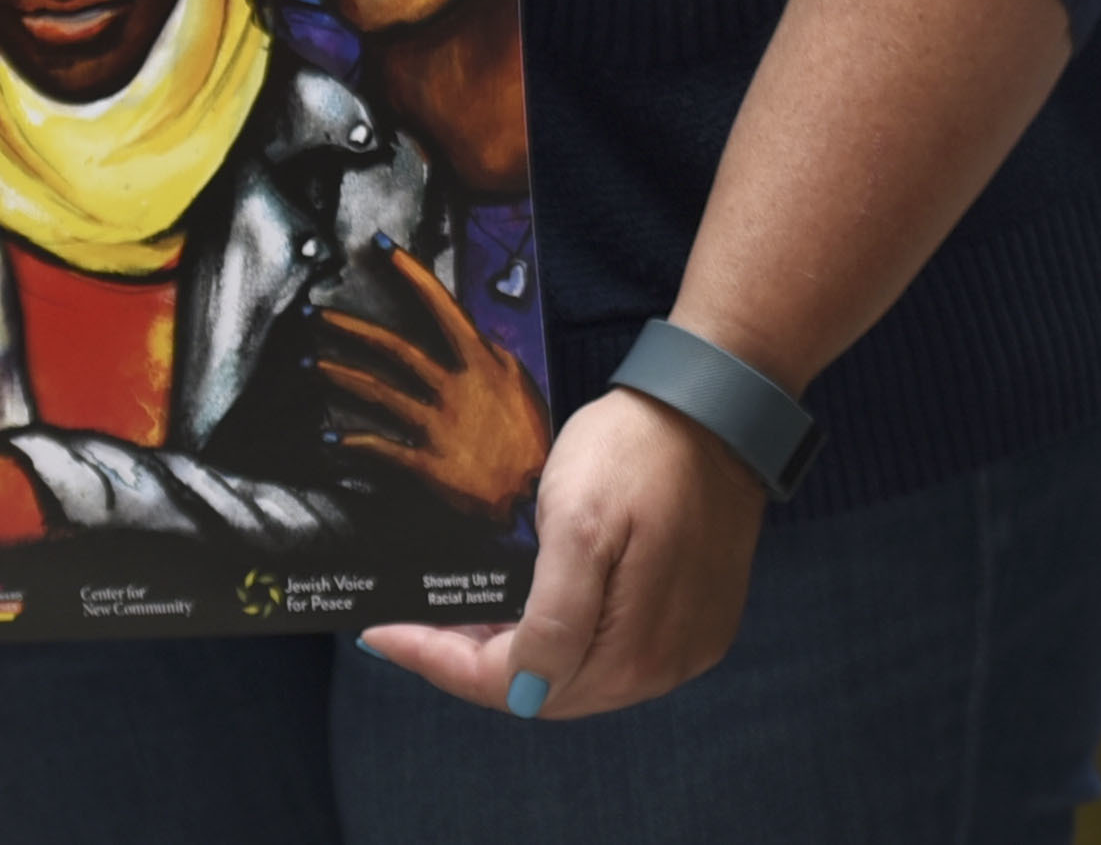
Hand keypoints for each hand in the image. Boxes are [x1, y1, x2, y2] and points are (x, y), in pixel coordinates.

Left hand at [313, 247, 557, 523]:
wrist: (533, 492)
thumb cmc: (533, 438)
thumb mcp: (520, 385)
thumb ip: (493, 358)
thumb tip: (473, 337)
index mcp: (481, 362)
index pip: (442, 306)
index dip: (412, 275)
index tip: (385, 250)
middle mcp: (454, 386)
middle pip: (395, 348)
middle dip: (352, 328)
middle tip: (318, 315)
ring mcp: (436, 423)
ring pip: (378, 391)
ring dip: (340, 376)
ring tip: (312, 365)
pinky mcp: (424, 460)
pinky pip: (379, 447)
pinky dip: (353, 443)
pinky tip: (332, 439)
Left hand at [364, 372, 764, 720]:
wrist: (717, 408)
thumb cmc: (637, 454)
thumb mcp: (577, 522)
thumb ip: (552, 618)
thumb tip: (523, 693)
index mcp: (631, 652)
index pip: (512, 686)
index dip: (440, 663)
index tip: (384, 635)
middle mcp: (662, 669)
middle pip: (544, 692)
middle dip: (475, 662)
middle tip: (423, 622)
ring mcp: (685, 649)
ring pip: (577, 678)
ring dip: (520, 655)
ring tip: (475, 616)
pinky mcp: (699, 624)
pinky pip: (616, 654)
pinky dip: (568, 641)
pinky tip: (539, 608)